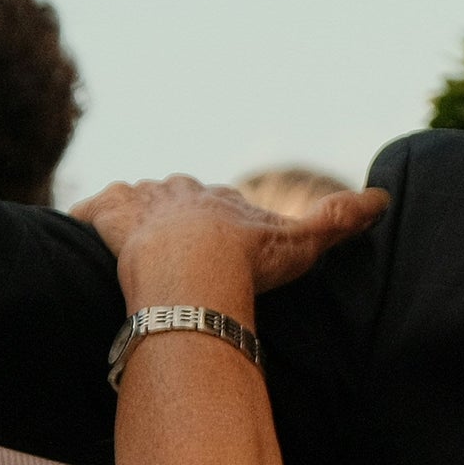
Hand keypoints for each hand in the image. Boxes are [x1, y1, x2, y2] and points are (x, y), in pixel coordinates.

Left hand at [76, 174, 387, 312]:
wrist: (194, 272)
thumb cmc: (249, 261)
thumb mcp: (303, 243)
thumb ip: (339, 221)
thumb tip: (383, 198)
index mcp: (221, 198)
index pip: (217, 199)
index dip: (217, 215)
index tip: (218, 233)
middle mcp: (181, 193)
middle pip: (174, 192)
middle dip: (172, 207)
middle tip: (171, 236)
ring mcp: (142, 206)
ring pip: (134, 197)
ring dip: (132, 211)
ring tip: (129, 235)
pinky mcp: (107, 219)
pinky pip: (91, 211)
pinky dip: (86, 217)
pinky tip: (80, 228)